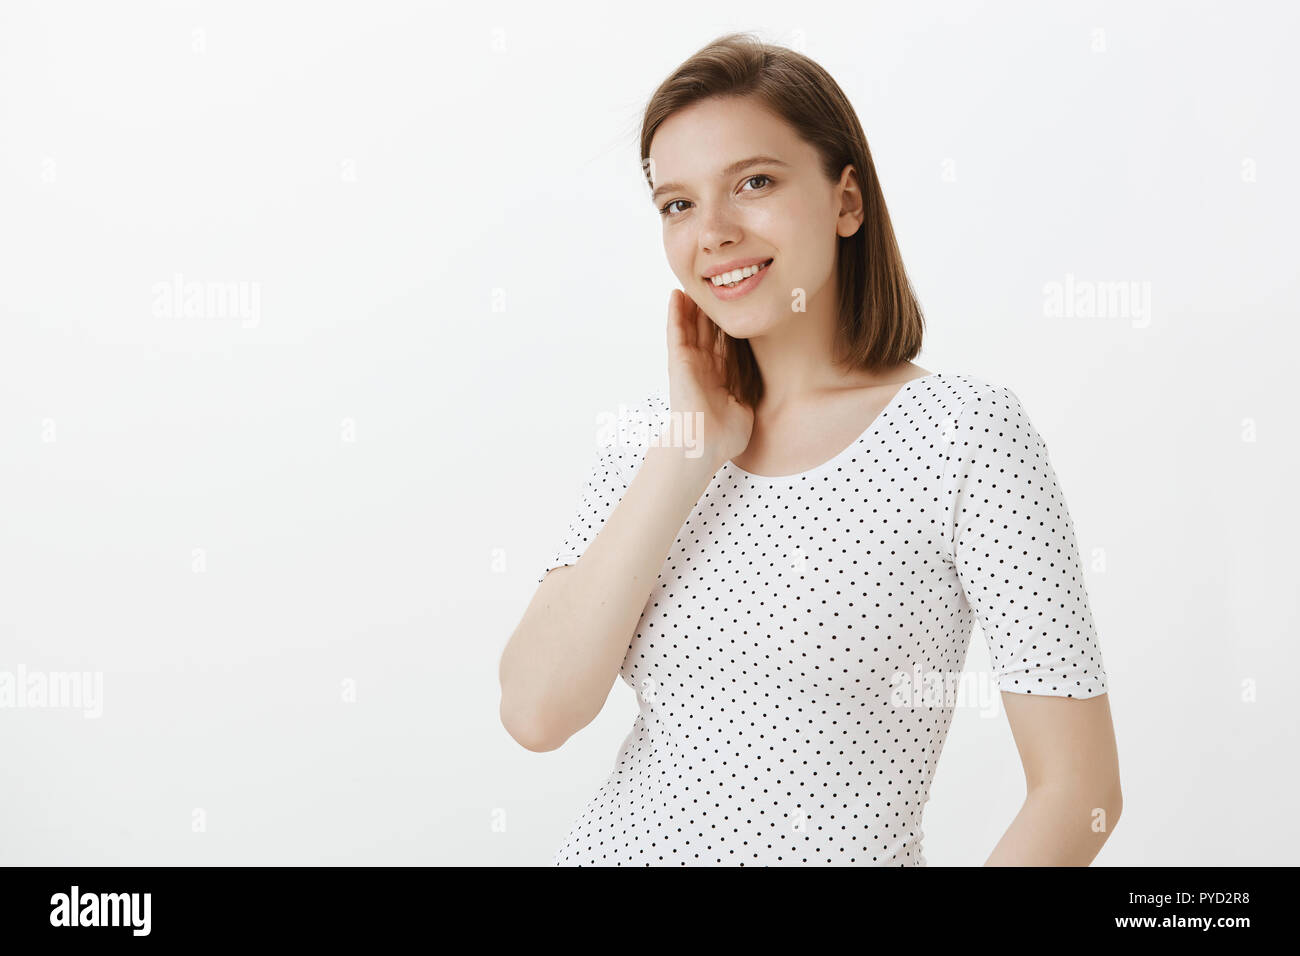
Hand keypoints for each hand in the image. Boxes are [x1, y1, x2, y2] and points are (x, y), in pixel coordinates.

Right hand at [664, 289, 753, 466]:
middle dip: (713, 309)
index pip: (727, 343)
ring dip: (693, 305)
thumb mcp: (745, 406)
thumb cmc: (724, 436)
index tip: (740, 305)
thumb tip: (766, 382)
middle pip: (709, 330)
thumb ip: (750, 391)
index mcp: (721, 376)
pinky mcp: (678, 361)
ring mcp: (691, 362)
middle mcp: (705, 366)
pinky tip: (676, 295)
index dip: (731, 324)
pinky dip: (675, 314)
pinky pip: (676, 333)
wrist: (705, 444)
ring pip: (692, 326)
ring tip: (695, 282)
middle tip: (718, 284)